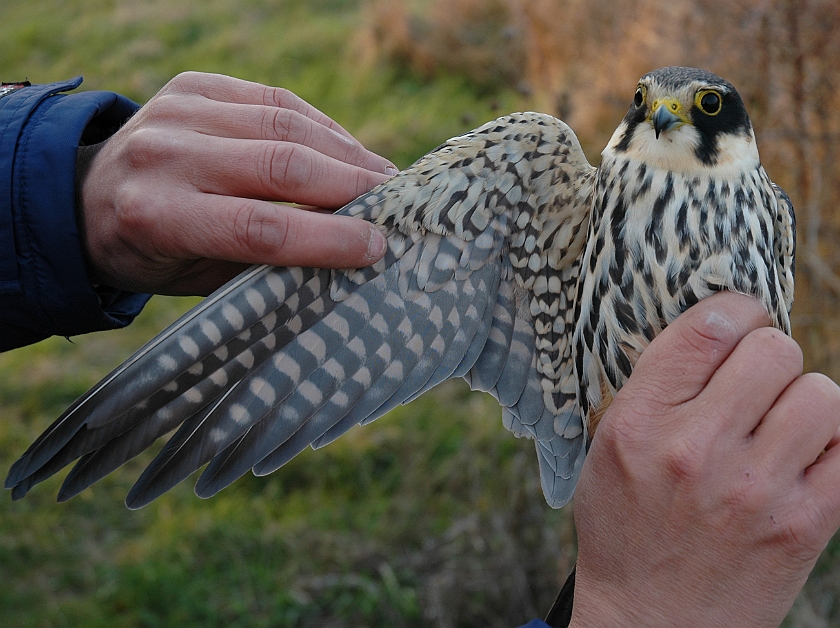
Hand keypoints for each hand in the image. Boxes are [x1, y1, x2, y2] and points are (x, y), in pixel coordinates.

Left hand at [77, 72, 396, 294]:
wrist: (88, 196)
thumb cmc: (155, 253)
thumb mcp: (199, 277)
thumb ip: (264, 263)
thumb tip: (345, 250)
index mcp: (157, 216)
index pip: (259, 227)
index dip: (327, 237)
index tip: (376, 247)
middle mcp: (164, 155)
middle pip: (280, 165)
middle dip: (350, 186)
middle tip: (393, 205)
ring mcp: (177, 110)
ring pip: (285, 124)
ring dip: (345, 151)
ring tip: (381, 176)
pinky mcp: (194, 84)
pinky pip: (275, 100)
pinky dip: (321, 126)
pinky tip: (347, 149)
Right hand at [569, 292, 839, 627]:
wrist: (651, 620)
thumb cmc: (625, 529)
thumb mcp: (609, 446)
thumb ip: (655, 386)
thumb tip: (717, 329)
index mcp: (641, 422)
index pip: (709, 327)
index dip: (735, 311)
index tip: (738, 325)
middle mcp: (697, 449)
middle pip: (775, 349)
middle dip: (768, 358)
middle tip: (753, 386)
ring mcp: (756, 488)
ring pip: (821, 393)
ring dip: (803, 401)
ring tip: (779, 427)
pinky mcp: (805, 524)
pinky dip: (832, 444)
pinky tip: (803, 458)